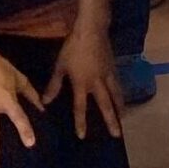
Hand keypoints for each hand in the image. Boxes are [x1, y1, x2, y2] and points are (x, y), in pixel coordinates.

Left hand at [42, 23, 123, 140]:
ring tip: (123, 118)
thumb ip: (54, 85)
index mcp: (82, 84)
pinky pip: (118, 85)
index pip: (81, 107)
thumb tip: (45, 102)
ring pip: (116, 95)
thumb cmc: (73, 48)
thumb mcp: (60, 66)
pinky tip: (122, 98)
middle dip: (111, 120)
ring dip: (119, 108)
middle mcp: (97, 83)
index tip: (82, 136)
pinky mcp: (114, 68)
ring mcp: (108, 76)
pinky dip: (121, 94)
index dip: (81, 122)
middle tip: (117, 134)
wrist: (92, 31)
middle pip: (105, 105)